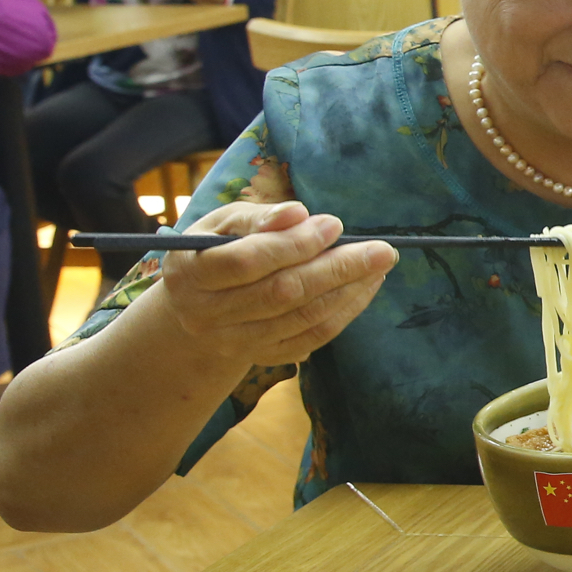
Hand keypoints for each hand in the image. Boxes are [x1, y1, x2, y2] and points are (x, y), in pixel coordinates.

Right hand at [150, 199, 395, 370]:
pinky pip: (312, 338)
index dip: (294, 244)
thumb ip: (258, 218)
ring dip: (349, 291)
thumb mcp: (221, 224)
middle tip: (382, 249)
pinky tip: (365, 287)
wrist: (195, 307)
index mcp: (189, 273)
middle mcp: (207, 314)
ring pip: (302, 319)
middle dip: (337, 269)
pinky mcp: (261, 357)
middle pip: (281, 294)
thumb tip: (299, 213)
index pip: (247, 261)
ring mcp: (234, 342)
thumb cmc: (214, 251)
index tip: (335, 225)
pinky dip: (345, 312)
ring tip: (380, 265)